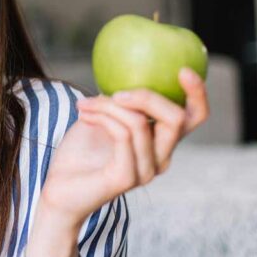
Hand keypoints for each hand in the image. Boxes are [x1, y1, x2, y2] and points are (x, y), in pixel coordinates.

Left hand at [39, 66, 208, 222]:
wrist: (59, 189)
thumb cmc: (79, 152)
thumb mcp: (100, 115)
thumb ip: (118, 98)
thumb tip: (122, 67)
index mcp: (160, 142)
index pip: (193, 118)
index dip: (197, 94)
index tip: (182, 69)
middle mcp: (160, 158)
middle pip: (176, 119)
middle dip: (147, 96)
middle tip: (116, 91)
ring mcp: (145, 171)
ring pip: (141, 123)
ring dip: (109, 105)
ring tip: (84, 103)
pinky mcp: (126, 178)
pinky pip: (122, 135)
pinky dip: (102, 118)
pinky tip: (83, 114)